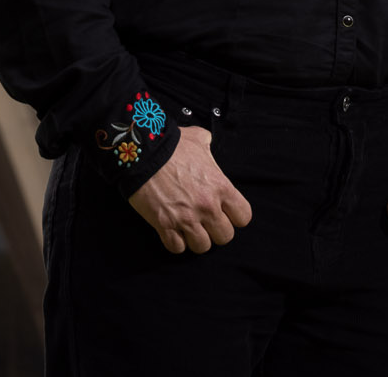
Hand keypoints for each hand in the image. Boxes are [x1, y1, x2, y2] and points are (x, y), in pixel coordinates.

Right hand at [128, 125, 252, 253]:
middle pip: (225, 236)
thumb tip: (206, 143)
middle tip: (205, 221)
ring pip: (202, 247)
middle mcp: (208, 206)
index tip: (225, 212)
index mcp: (221, 187)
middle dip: (215, 230)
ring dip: (195, 239)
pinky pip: (177, 248)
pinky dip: (175, 242)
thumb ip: (207, 146)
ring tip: (188, 228)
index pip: (243, 217)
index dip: (234, 216)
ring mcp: (187, 218)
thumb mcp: (198, 139)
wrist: (144, 152)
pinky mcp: (165, 226)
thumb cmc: (172, 144)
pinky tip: (172, 231)